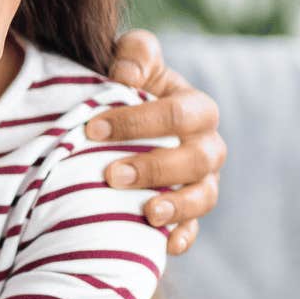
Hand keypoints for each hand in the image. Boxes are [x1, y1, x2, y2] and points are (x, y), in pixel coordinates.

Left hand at [84, 29, 225, 254]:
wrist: (124, 122)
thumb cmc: (128, 84)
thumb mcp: (131, 59)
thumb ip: (135, 55)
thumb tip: (125, 75)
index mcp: (197, 108)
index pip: (177, 114)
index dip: (137, 121)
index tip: (92, 128)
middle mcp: (207, 146)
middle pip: (196, 159)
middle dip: (155, 168)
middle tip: (111, 174)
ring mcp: (202, 181)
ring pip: (203, 197)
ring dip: (176, 206)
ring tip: (146, 213)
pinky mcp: (189, 211)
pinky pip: (194, 228)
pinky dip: (182, 237)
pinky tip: (164, 244)